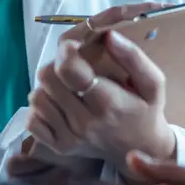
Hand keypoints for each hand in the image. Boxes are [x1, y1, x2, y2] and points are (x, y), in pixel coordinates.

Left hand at [27, 4, 175, 174]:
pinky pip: (32, 121)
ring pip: (37, 97)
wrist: (142, 149)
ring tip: (68, 87)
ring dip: (48, 87)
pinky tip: (59, 106)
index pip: (69, 70)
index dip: (65, 52)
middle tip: (73, 67)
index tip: (72, 47)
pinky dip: (41, 110)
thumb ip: (133, 57)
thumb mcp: (152, 83)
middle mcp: (85, 122)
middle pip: (47, 78)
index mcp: (108, 102)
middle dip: (57, 65)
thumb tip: (110, 35)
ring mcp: (69, 138)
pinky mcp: (58, 148)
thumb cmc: (146, 110)